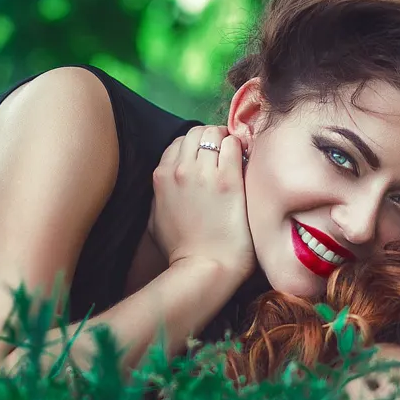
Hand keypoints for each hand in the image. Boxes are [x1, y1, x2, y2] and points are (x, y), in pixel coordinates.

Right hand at [148, 125, 254, 282]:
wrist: (204, 267)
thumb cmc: (181, 250)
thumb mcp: (155, 219)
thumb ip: (160, 195)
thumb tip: (168, 184)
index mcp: (161, 177)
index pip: (178, 142)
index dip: (195, 147)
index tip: (207, 157)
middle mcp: (180, 169)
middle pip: (196, 132)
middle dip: (210, 138)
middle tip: (223, 153)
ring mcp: (203, 173)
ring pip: (214, 132)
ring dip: (225, 140)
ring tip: (235, 156)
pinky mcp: (228, 179)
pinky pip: (233, 144)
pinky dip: (239, 147)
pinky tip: (243, 162)